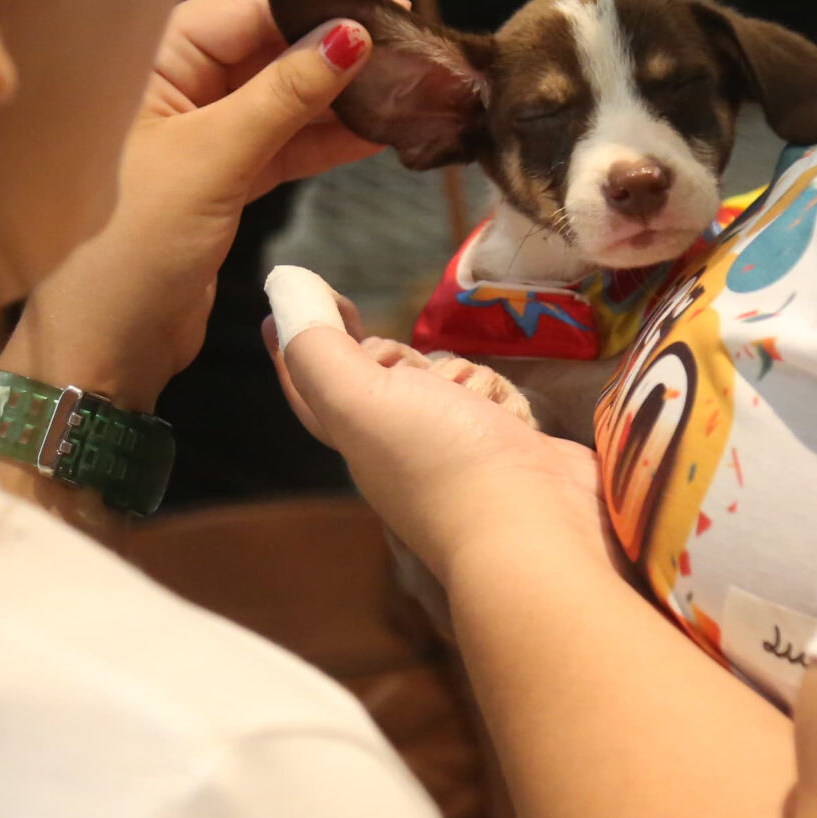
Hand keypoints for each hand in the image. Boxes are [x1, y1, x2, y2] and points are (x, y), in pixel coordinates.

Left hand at [2, 0, 380, 406]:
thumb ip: (285, 95)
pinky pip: (286, 142)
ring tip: (410, 89)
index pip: (248, 11)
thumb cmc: (129, 248)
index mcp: (150, 61)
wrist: (104, 346)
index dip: (319, 7)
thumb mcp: (212, 160)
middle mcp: (173, 86)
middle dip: (340, 50)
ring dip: (344, 98)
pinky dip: (329, 139)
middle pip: (271, 49)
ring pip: (285, 98)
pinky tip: (380, 131)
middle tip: (412, 50)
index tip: (387, 12)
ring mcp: (201, 133)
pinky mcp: (223, 178)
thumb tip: (351, 34)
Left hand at [267, 304, 610, 587]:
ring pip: (446, 375)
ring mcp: (452, 445)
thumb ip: (316, 350)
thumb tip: (284, 297)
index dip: (303, 335)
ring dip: (461, 376)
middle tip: (414, 375)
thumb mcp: (356, 398)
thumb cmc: (439, 458)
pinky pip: (495, 395)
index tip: (319, 298)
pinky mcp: (502, 445)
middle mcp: (395, 442)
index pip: (311, 379)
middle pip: (387, 367)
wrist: (532, 521)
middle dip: (404, 357)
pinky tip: (506, 422)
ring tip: (471, 406)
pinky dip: (502, 399)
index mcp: (351, 434)